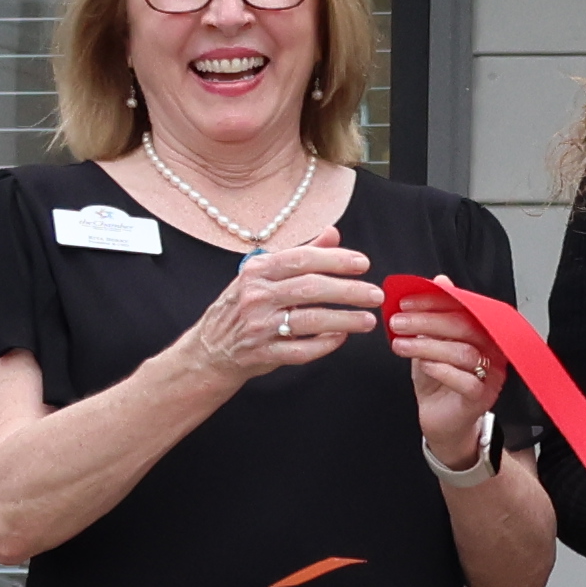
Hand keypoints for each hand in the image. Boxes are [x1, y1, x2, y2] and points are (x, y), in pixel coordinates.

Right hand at [190, 228, 380, 390]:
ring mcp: (258, 326)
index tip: (363, 263)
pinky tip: (341, 338)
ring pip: (311, 320)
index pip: (303, 259)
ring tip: (369, 320)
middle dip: (349, 290)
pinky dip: (325, 344)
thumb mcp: (263, 275)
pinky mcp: (263, 353)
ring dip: (345, 320)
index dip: (336, 260)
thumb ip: (300, 254)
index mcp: (257, 270)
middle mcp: (256, 295)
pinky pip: (301, 350)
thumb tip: (333, 233)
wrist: (210, 348)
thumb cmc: (242, 306)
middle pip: (311, 288)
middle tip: (375, 294)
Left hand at [386, 278, 504, 458]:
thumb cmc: (438, 380)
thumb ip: (437, 313)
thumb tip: (440, 280)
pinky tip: (421, 365)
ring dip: (427, 345)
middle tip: (398, 322)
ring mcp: (490, 375)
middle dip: (427, 321)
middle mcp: (492, 350)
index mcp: (483, 331)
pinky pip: (466, 381)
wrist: (441, 419)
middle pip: (465, 327)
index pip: (463, 307)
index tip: (405, 302)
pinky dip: (441, 370)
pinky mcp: (481, 397)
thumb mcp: (432, 341)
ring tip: (400, 345)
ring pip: (463, 352)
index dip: (434, 301)